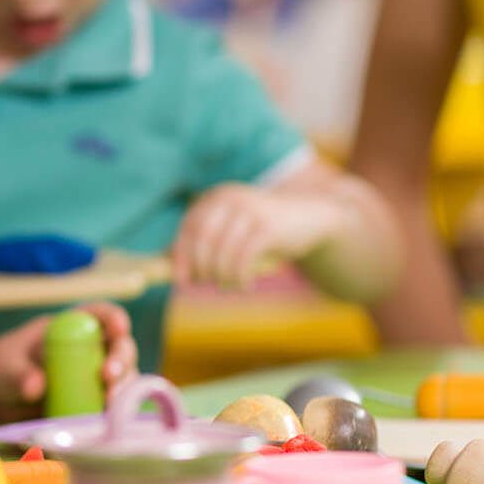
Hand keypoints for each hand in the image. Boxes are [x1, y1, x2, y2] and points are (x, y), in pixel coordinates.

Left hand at [0, 301, 136, 415]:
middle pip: (121, 349)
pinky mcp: (95, 409)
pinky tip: (106, 425)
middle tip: (109, 377)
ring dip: (123, 391)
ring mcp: (96, 382)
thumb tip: (36, 385)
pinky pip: (114, 410)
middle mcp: (92, 352)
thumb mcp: (2, 368)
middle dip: (121, 360)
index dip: (113, 319)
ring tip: (109, 405)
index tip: (118, 329)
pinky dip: (114, 416)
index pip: (100, 315)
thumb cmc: (0, 371)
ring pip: (124, 381)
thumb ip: (17, 374)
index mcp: (70, 328)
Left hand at [173, 183, 338, 288]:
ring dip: (221, 275)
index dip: (181, 255)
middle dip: (200, 266)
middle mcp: (230, 198)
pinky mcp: (268, 226)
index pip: (189, 227)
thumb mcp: (234, 229)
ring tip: (227, 286)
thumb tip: (171, 263)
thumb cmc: (265, 228)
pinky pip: (243, 258)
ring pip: (223, 251)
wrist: (311, 217)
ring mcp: (249, 210)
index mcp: (217, 198)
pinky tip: (244, 284)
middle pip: (202, 238)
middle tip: (204, 284)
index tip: (180, 280)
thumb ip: (207, 241)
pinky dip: (239, 276)